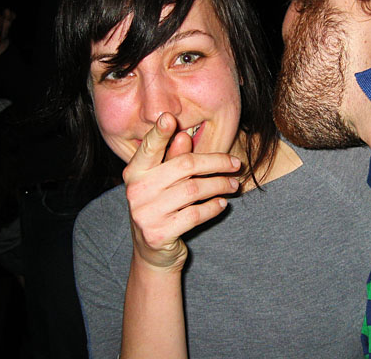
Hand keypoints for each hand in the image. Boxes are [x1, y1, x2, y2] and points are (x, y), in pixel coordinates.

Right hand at [123, 112, 240, 272]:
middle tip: (236, 165)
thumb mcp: (164, 183)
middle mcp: (136, 191)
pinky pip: (195, 214)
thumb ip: (174, 159)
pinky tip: (222, 203)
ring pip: (193, 190)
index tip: (170, 118)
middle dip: (215, 163)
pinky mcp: (159, 234)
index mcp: (134, 172)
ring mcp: (145, 214)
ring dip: (220, 185)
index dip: (159, 133)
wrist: (153, 252)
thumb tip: (184, 135)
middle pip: (184, 166)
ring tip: (234, 185)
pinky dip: (213, 207)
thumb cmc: (162, 207)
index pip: (149, 148)